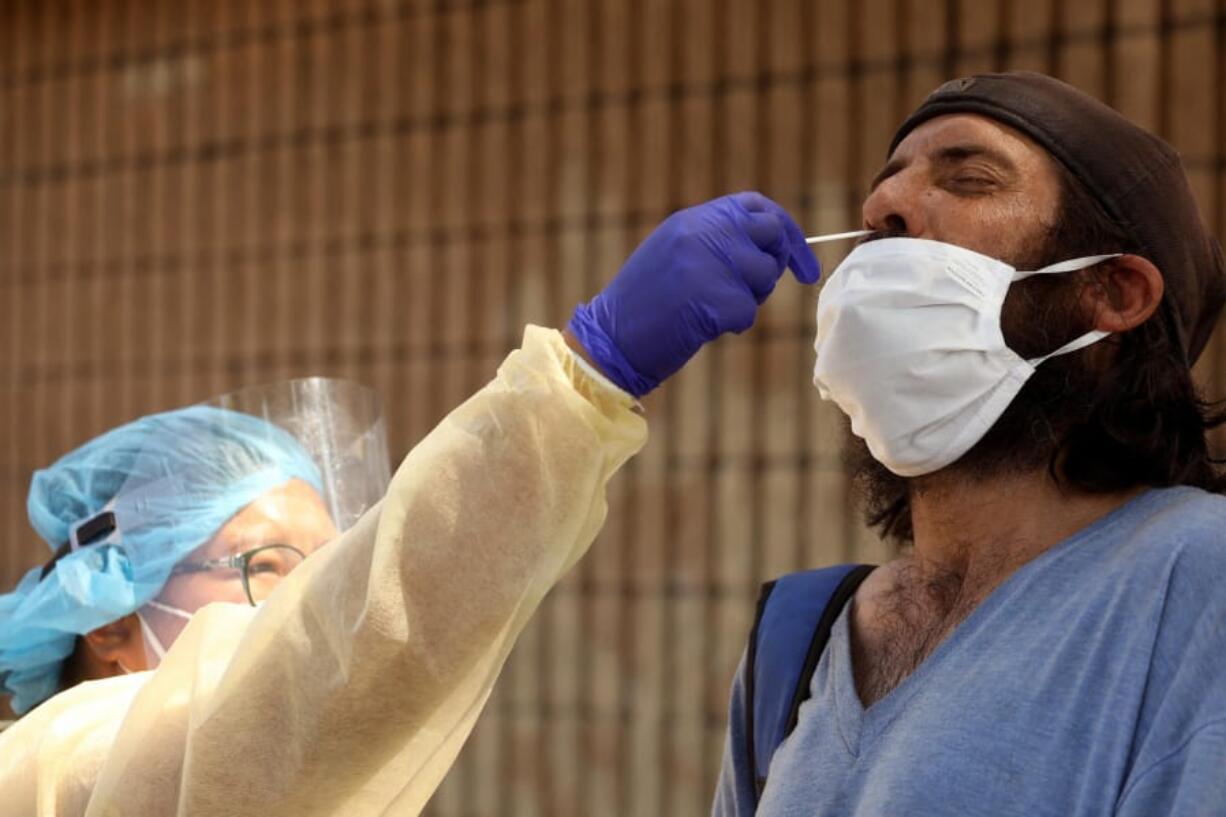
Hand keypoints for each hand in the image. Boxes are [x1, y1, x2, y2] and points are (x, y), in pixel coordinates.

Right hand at [567, 192, 819, 396]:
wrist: (609, 340)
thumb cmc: (643, 306)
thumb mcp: (675, 255)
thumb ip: (716, 241)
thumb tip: (769, 245)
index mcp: (691, 219)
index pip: (756, 206)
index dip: (785, 230)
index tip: (802, 264)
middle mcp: (700, 232)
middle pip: (770, 235)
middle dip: (776, 263)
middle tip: (757, 290)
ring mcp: (706, 262)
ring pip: (764, 275)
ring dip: (749, 300)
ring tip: (710, 309)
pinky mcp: (711, 296)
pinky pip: (748, 311)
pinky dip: (733, 325)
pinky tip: (702, 328)